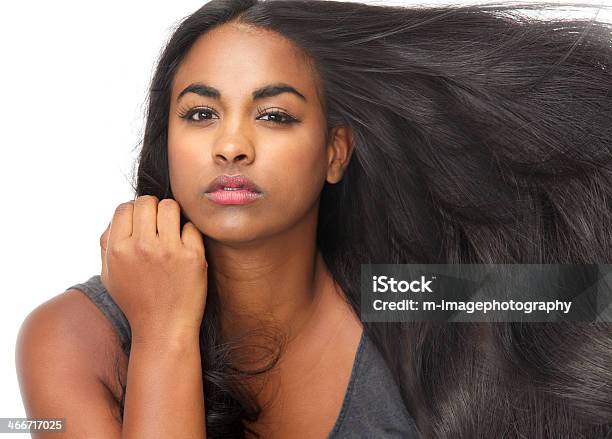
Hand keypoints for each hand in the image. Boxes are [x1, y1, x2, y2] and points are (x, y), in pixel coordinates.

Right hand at [99, 195, 206, 339]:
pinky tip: (185, 248)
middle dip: (153, 209)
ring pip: (171, 207)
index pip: (125, 207)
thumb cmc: (136, 301)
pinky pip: (191, 226)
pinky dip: (189, 233)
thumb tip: (120, 214)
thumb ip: (107, 242)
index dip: (134, 211)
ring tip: (172, 231)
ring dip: (172, 215)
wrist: (163, 329)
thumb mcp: (109, 275)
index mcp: (118, 250)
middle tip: (159, 226)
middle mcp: (142, 247)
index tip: (142, 223)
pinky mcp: (193, 256)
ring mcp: (169, 251)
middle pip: (148, 202)